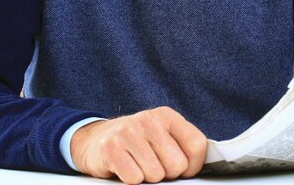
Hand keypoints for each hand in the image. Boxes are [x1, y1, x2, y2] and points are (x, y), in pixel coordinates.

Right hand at [70, 106, 206, 183]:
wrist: (96, 140)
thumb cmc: (136, 142)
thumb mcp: (160, 135)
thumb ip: (181, 146)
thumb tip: (197, 169)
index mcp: (167, 116)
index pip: (197, 145)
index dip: (193, 166)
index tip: (183, 169)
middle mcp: (150, 120)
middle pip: (177, 165)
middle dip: (167, 173)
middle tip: (153, 164)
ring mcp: (130, 132)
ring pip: (156, 175)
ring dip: (147, 177)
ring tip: (137, 164)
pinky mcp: (112, 148)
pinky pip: (135, 179)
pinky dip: (131, 180)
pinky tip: (125, 167)